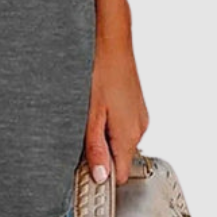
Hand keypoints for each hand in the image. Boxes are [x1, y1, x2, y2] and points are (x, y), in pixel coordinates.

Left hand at [84, 7, 148, 186]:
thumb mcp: (90, 114)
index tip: (83, 174)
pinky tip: (95, 107)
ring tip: (84, 118)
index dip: (102, 177)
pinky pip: (121, 124)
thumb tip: (100, 177)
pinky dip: (108, 123)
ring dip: (102, 137)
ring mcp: (138, 115)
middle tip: (77, 141)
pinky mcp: (134, 104)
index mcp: (129, 134)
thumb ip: (96, 148)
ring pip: (119, 140)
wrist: (111, 39)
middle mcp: (139, 127)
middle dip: (100, 155)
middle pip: (120, 157)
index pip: (121, 175)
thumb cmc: (100, 71)